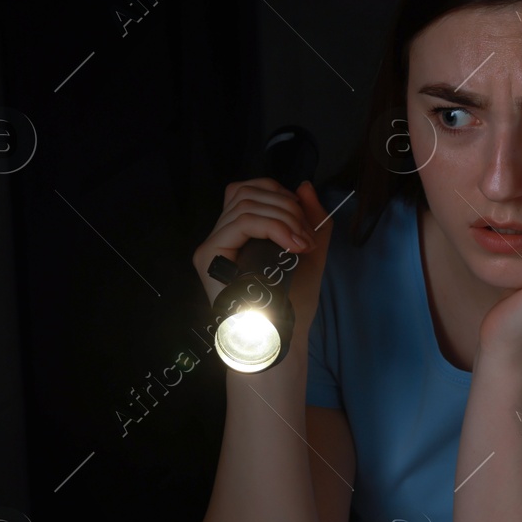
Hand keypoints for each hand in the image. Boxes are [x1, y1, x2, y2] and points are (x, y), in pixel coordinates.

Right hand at [192, 181, 333, 332]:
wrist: (280, 336)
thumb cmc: (292, 302)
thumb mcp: (311, 252)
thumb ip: (312, 219)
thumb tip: (303, 185)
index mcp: (240, 233)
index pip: (250, 191)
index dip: (280, 195)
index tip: (305, 224)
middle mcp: (222, 235)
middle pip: (247, 191)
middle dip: (286, 206)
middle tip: (307, 237)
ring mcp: (213, 244)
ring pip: (245, 203)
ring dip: (284, 217)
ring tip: (302, 244)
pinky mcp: (209, 255)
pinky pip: (241, 222)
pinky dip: (273, 226)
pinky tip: (291, 245)